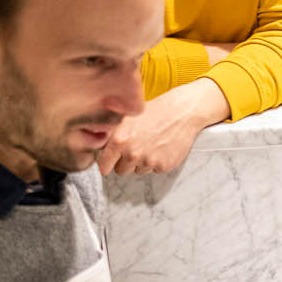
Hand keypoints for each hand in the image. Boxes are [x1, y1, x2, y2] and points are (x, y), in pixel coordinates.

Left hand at [99, 79, 227, 174]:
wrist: (182, 112)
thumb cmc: (155, 111)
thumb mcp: (128, 118)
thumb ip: (111, 134)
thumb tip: (99, 146)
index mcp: (119, 140)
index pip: (104, 165)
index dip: (106, 164)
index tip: (108, 164)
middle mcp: (132, 153)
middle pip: (121, 170)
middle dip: (125, 162)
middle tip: (135, 148)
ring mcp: (149, 161)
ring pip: (138, 170)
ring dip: (142, 162)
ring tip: (151, 144)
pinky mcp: (163, 166)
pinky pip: (154, 169)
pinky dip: (156, 161)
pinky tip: (161, 147)